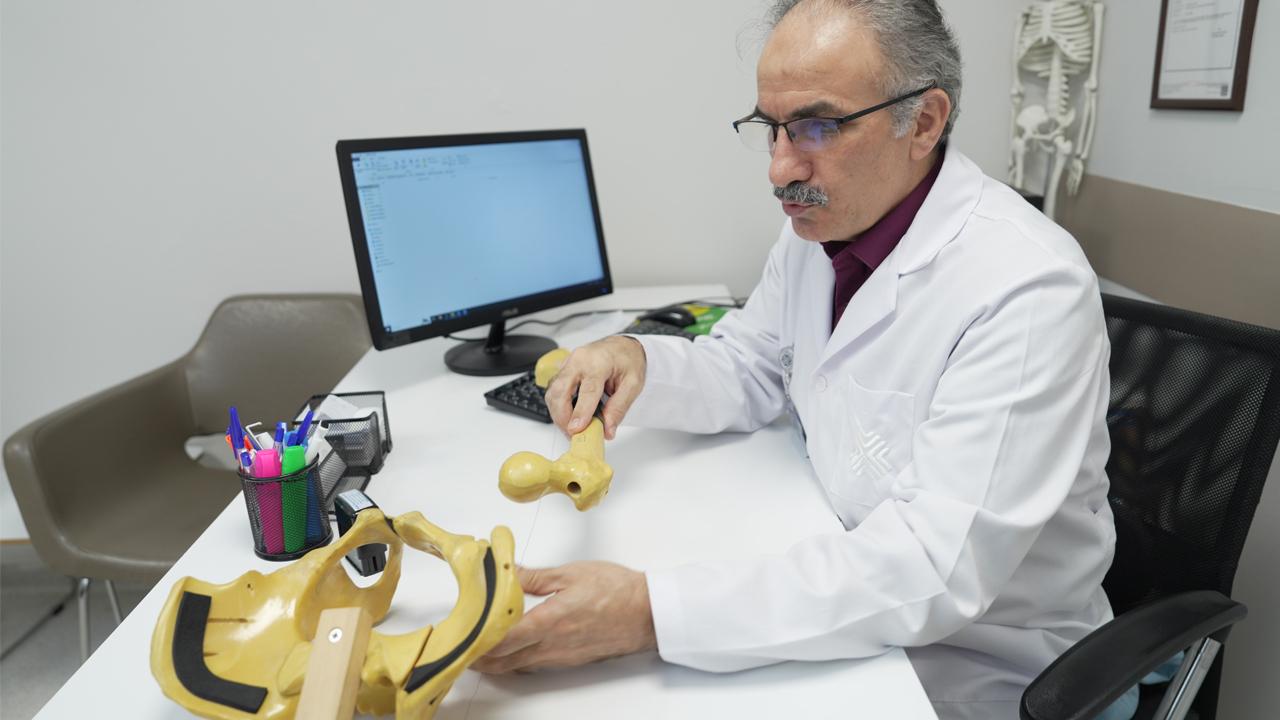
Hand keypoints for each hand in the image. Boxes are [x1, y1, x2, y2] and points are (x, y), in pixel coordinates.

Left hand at [471, 562, 656, 673]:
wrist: (648, 613)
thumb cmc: (617, 591)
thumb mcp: (571, 573)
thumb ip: (535, 576)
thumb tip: (509, 571)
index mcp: (548, 621)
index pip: (502, 639)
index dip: (478, 641)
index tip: (463, 635)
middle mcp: (551, 645)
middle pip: (505, 660)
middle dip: (481, 657)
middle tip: (464, 648)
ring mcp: (561, 657)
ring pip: (519, 665)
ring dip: (498, 661)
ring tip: (481, 650)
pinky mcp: (570, 661)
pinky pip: (536, 665)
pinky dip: (518, 661)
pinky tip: (514, 651)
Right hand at [545, 336, 645, 439]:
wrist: (623, 346)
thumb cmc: (628, 361)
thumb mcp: (634, 384)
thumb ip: (619, 407)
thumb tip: (608, 429)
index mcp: (599, 361)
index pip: (587, 390)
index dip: (580, 412)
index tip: (576, 429)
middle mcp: (579, 360)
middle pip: (560, 390)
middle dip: (562, 416)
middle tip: (573, 434)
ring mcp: (568, 363)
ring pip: (552, 392)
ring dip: (558, 414)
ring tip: (572, 429)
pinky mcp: (563, 370)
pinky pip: (553, 390)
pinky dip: (558, 407)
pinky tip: (568, 417)